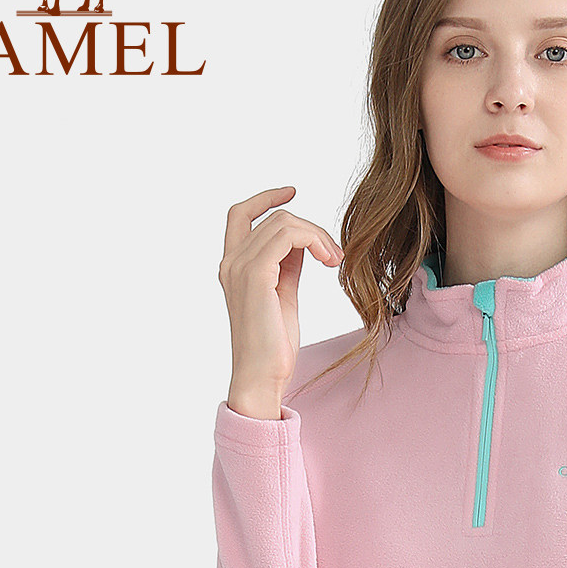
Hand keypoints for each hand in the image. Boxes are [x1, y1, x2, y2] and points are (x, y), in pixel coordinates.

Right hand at [219, 186, 344, 410]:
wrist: (262, 376)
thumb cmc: (273, 345)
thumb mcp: (283, 295)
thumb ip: (286, 266)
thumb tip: (302, 244)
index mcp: (233, 267)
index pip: (241, 215)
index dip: (266, 198)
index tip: (292, 191)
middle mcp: (231, 263)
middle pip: (273, 218)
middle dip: (311, 229)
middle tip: (334, 255)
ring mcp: (240, 268)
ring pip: (283, 223)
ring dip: (317, 236)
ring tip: (335, 260)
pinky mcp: (255, 276)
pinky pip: (286, 236)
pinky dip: (313, 240)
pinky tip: (328, 259)